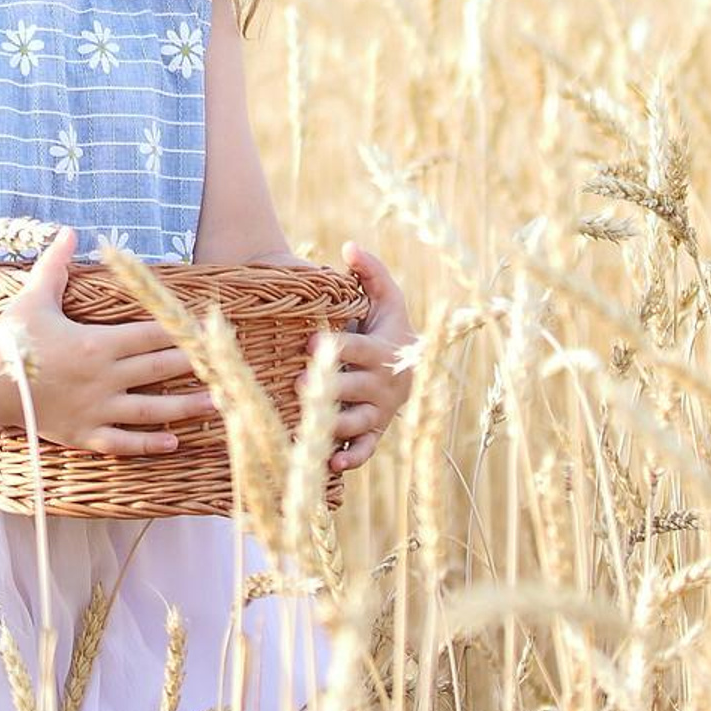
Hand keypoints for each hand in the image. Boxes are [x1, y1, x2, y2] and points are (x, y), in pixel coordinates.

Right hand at [0, 230, 219, 456]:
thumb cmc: (9, 338)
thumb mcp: (33, 296)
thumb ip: (56, 265)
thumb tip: (70, 231)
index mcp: (96, 343)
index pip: (149, 335)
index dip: (180, 330)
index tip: (207, 327)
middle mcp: (103, 378)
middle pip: (158, 370)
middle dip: (194, 366)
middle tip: (228, 365)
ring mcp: (95, 409)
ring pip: (151, 410)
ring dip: (185, 407)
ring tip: (216, 405)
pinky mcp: (83, 434)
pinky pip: (123, 442)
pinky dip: (149, 444)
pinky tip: (173, 442)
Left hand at [327, 241, 414, 472]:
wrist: (411, 367)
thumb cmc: (390, 327)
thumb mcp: (386, 298)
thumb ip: (370, 273)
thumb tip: (349, 245)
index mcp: (383, 351)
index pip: (358, 351)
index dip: (336, 348)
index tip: (310, 343)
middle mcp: (383, 385)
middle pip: (354, 389)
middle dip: (329, 388)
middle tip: (299, 385)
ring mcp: (378, 412)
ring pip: (357, 423)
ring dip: (332, 426)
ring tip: (307, 424)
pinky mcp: (374, 434)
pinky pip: (365, 451)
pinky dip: (350, 459)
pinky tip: (329, 464)